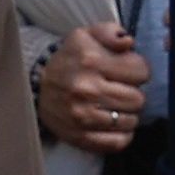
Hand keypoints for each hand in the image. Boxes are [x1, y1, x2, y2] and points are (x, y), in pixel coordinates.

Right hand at [39, 23, 151, 151]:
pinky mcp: (80, 137)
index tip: (129, 72)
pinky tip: (115, 123)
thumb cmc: (69, 60)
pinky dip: (122, 135)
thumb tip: (128, 43)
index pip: (140, 71)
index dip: (139, 70)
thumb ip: (111, 32)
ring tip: (116, 105)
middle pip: (138, 99)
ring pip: (131, 121)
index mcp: (91, 61)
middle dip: (134, 93)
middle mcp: (87, 89)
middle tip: (121, 90)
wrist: (34, 86)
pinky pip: (117, 142)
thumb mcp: (85, 36)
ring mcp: (83, 116)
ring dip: (128, 114)